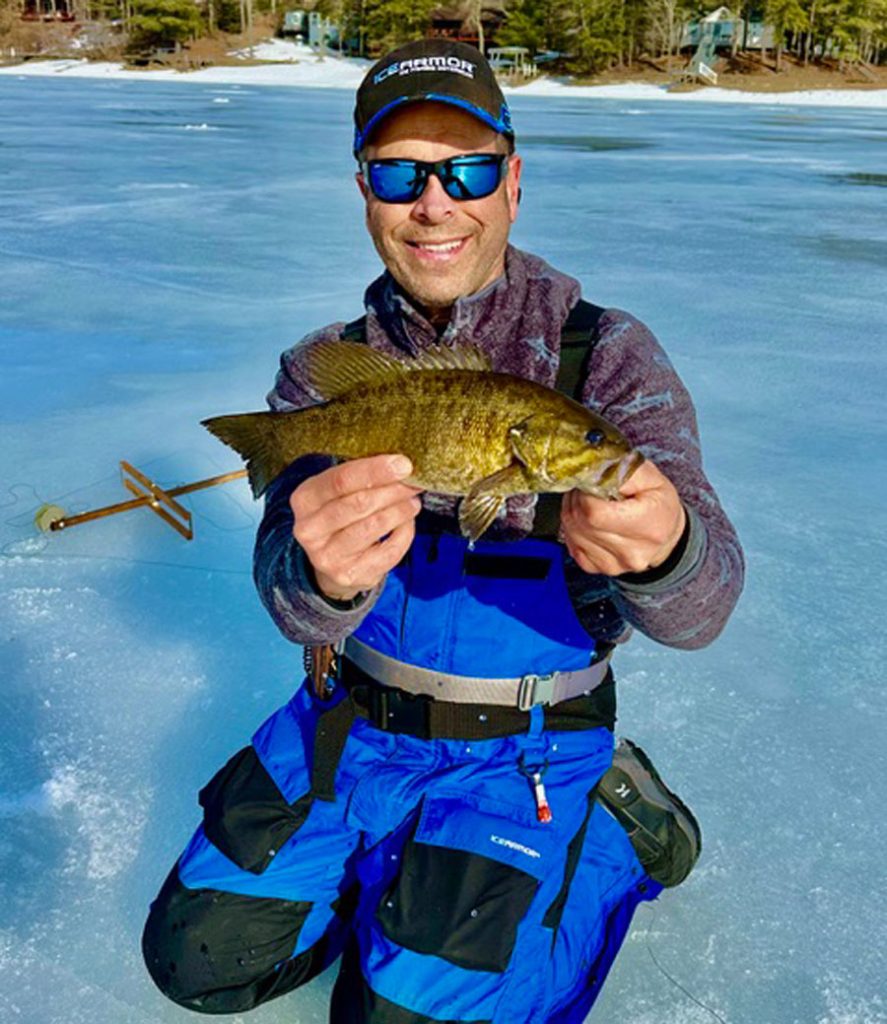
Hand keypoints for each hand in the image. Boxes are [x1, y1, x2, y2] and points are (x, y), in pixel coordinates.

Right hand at [291, 454, 422, 601]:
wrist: (330, 561)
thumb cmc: (340, 514)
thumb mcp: (337, 492)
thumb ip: (360, 477)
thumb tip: (401, 465)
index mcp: (304, 499)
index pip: (340, 480)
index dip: (374, 471)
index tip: (403, 464)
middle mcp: (309, 529)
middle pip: (359, 503)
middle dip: (392, 490)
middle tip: (414, 483)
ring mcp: (327, 556)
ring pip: (373, 526)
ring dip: (400, 511)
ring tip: (413, 501)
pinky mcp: (348, 575)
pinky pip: (387, 551)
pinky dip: (404, 534)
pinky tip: (407, 523)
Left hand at [560, 460, 685, 576]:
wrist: (665, 532)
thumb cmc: (658, 503)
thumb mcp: (651, 477)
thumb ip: (622, 469)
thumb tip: (593, 470)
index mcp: (648, 525)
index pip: (595, 513)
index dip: (585, 495)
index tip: (591, 485)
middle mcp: (632, 551)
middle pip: (581, 523)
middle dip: (577, 501)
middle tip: (587, 490)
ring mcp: (615, 564)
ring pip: (572, 533)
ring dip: (573, 513)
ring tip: (587, 503)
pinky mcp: (600, 569)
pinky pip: (573, 546)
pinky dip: (574, 530)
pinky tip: (586, 521)